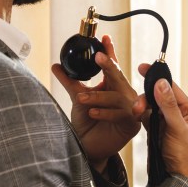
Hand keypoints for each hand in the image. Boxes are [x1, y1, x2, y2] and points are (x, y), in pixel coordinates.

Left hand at [52, 35, 145, 172]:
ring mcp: (130, 109)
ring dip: (99, 96)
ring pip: (118, 96)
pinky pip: (121, 114)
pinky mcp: (131, 124)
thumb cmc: (87, 124)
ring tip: (81, 98)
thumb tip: (56, 65)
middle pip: (119, 76)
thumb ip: (70, 82)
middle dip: (109, 66)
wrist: (88, 149)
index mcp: (113, 86)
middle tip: (98, 56)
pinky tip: (92, 112)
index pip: (112, 66)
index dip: (109, 51)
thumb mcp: (78, 99)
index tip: (104, 37)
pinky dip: (105, 112)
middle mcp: (124, 95)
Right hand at [137, 63, 187, 183]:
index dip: (157, 77)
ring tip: (136, 113)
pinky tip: (136, 117)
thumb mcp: (177, 129)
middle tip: (137, 106)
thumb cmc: (182, 157)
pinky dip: (140, 115)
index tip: (143, 68)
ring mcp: (167, 121)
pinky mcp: (157, 129)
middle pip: (158, 95)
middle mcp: (179, 113)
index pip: (172, 87)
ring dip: (142, 106)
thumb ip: (168, 106)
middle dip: (146, 97)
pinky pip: (146, 115)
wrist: (173, 179)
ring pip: (150, 105)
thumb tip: (162, 83)